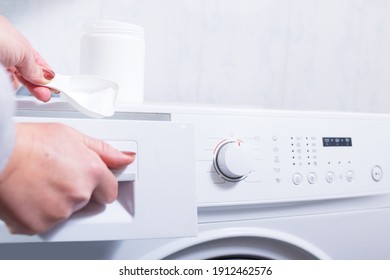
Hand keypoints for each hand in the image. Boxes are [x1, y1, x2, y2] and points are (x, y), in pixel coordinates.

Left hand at [0, 15, 53, 100]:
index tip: (56, 86)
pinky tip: (7, 84)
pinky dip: (7, 88)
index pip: (36, 63)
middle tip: (44, 95)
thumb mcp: (24, 51)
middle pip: (25, 75)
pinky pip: (3, 89)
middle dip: (37, 86)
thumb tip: (46, 78)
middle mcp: (5, 54)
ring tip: (22, 85)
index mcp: (15, 43)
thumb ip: (36, 67)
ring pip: (13, 82)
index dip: (47, 75)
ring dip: (19, 85)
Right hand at [0, 123, 135, 234]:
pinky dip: (40, 213)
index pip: (111, 190)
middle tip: (57, 176)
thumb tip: (126, 158)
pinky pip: (47, 222)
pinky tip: (31, 195)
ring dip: (58, 203)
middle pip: (88, 202)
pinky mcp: (40, 225)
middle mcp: (79, 194)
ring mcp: (60, 212)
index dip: (100, 185)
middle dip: (78, 192)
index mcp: (92, 172)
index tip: (90, 181)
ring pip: (67, 213)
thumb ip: (103, 150)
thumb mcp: (72, 136)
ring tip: (40, 183)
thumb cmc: (29, 143)